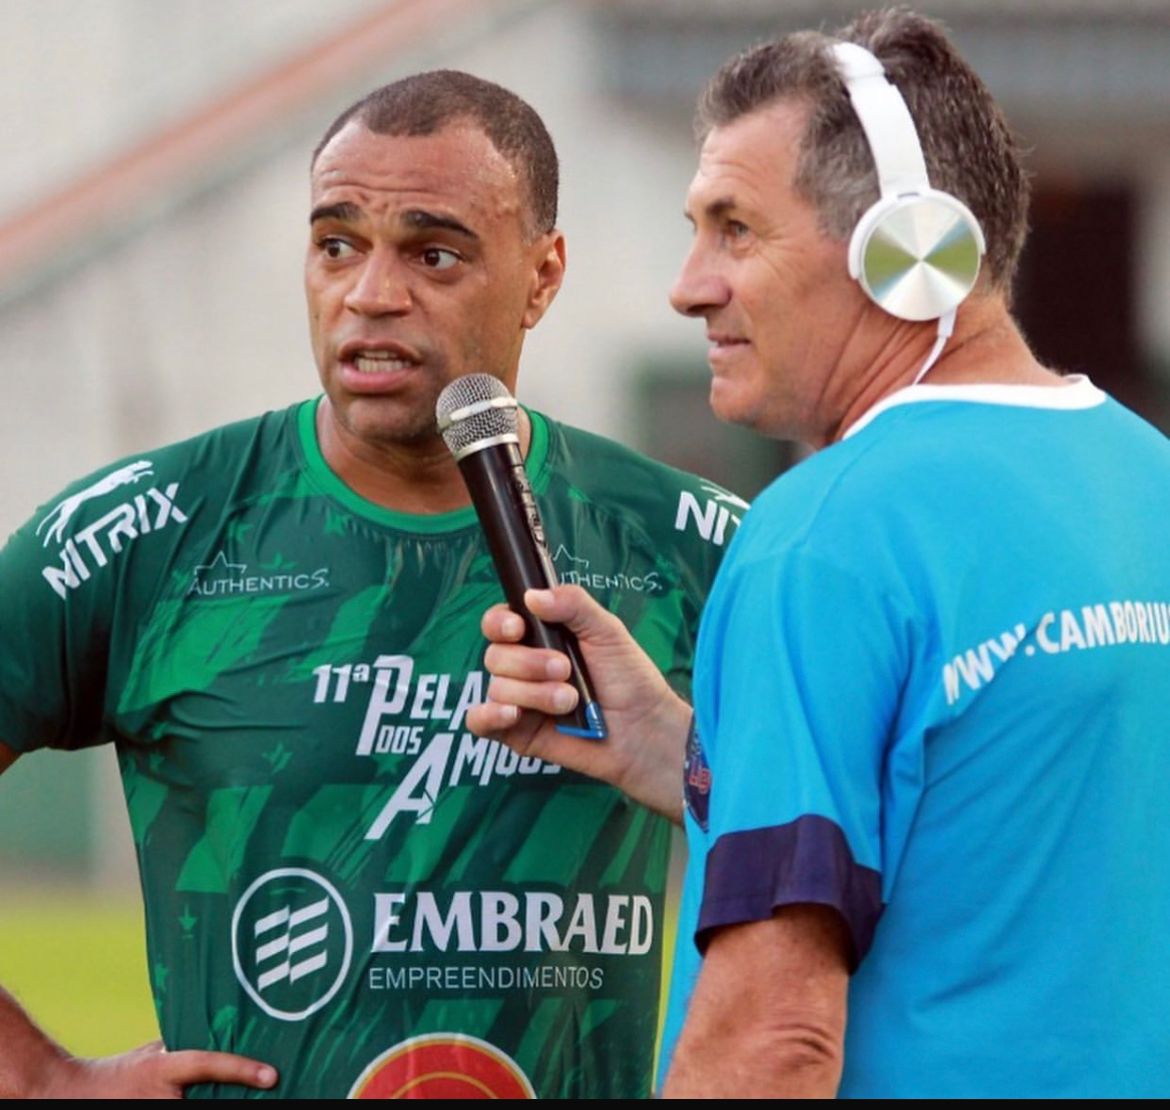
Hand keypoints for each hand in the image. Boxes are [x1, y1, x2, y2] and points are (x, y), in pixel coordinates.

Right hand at [32, 1040, 277, 1098]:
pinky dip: (206, 1108)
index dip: (242, 1069)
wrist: (74, 1094)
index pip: (208, 1064)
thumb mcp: (153, 1053)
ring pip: (204, 1109)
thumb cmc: (120, 1072)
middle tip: (274, 1092)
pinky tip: (224, 1101)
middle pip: (213, 1100)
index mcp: (165, 1068)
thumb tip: (222, 1038)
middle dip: (237, 1097)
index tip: (273, 1076)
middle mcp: (165, 1095)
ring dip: (224, 1103)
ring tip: (251, 1095)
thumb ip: (184, 1050)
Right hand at [467, 585, 691, 821]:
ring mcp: (519, 700)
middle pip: (495, 655)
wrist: (644, 730)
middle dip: (530, 663)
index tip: (518, 628)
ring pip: (497, 687)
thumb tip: (532, 595)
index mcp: (541, 637)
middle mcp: (524, 667)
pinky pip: (480, 722)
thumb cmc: (629, 678)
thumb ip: (573, 605)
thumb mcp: (607, 631)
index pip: (500, 623)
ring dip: (534, 693)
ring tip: (570, 701)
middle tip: (565, 669)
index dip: (500, 623)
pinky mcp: (517, 733)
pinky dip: (488, 715)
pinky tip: (513, 713)